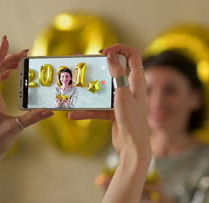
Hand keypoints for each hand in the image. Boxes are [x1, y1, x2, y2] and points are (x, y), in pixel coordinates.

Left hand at [0, 36, 53, 155]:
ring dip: (8, 64)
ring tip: (21, 58)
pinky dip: (5, 73)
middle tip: (25, 51)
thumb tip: (50, 110)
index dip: (1, 54)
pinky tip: (12, 72)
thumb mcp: (17, 128)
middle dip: (9, 57)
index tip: (6, 39)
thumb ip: (33, 118)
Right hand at [67, 44, 150, 159]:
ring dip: (88, 89)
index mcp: (136, 80)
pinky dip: (87, 110)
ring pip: (103, 89)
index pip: (132, 55)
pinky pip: (98, 108)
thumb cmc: (131, 120)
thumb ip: (117, 73)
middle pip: (114, 70)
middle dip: (97, 66)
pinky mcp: (114, 113)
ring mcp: (121, 101)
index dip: (119, 49)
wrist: (133, 148)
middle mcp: (130, 88)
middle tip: (81, 63)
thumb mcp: (122, 94)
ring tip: (72, 85)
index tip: (103, 52)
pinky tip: (73, 114)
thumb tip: (110, 54)